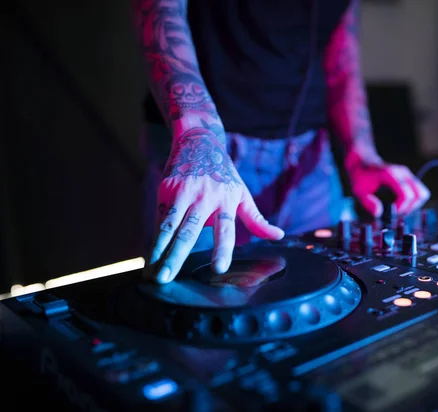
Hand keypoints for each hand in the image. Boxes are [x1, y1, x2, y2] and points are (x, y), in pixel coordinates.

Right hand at [145, 126, 283, 283]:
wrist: (199, 141)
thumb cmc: (224, 174)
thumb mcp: (242, 194)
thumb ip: (256, 219)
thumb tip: (279, 235)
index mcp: (226, 201)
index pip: (226, 230)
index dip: (222, 249)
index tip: (218, 269)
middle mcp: (204, 197)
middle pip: (190, 231)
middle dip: (177, 256)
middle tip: (167, 279)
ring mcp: (183, 192)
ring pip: (169, 226)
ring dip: (159, 250)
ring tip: (152, 273)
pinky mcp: (167, 188)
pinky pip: (160, 218)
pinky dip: (154, 238)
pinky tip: (150, 257)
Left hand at [347, 157, 429, 217]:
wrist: (363, 161)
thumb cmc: (361, 176)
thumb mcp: (359, 191)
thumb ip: (368, 202)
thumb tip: (379, 213)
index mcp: (391, 175)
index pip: (407, 195)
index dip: (401, 208)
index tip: (391, 214)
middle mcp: (403, 173)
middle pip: (420, 194)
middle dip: (410, 208)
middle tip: (397, 214)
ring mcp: (408, 174)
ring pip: (422, 193)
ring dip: (414, 205)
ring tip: (400, 210)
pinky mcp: (409, 178)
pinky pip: (419, 192)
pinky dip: (414, 201)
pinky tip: (401, 205)